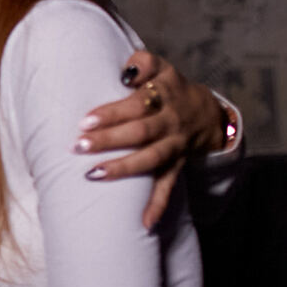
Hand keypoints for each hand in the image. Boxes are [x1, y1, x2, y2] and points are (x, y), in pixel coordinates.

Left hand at [75, 50, 226, 229]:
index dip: (113, 112)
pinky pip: (168, 186)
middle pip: (140, 132)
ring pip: (150, 159)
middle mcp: (170, 123)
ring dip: (122, 169)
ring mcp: (174, 146)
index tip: (85, 120)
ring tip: (92, 175)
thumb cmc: (169, 87)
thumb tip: (126, 71)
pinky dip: (157, 205)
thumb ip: (142, 63)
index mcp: (164, 96)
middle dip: (109, 140)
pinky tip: (144, 223)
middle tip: (79, 145)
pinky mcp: (176, 165)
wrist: (207, 113)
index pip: (137, 104)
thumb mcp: (161, 67)